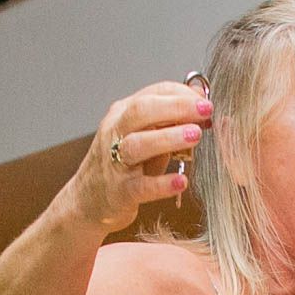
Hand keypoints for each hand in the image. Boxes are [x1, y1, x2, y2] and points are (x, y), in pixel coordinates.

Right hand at [65, 81, 212, 231]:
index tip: (206, 102)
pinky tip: (181, 181)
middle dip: (176, 107)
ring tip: (195, 135)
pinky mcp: (119, 192)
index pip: (154, 93)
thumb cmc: (123, 166)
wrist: (87, 201)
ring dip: (168, 138)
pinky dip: (161, 184)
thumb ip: (170, 121)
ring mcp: (115, 162)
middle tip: (205, 110)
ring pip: (138, 144)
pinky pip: (140, 186)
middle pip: (142, 111)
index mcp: (123, 114)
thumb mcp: (145, 137)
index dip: (182, 95)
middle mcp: (115, 133)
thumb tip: (201, 101)